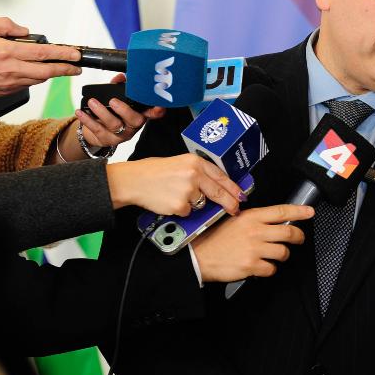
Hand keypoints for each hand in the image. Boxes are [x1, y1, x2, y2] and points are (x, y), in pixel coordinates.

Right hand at [0, 17, 80, 98]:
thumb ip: (4, 25)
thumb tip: (23, 31)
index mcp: (7, 52)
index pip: (44, 54)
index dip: (64, 54)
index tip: (76, 55)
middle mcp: (10, 70)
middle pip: (47, 72)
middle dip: (66, 70)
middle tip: (77, 68)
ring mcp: (8, 83)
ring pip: (37, 81)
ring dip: (51, 76)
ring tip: (61, 69)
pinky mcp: (4, 92)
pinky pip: (25, 86)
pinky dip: (34, 80)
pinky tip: (36, 74)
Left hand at [72, 73, 165, 149]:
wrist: (98, 133)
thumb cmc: (111, 113)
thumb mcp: (117, 100)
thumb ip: (118, 88)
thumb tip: (120, 77)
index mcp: (139, 114)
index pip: (152, 114)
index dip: (157, 111)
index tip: (159, 106)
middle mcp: (132, 126)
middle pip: (134, 120)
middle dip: (124, 110)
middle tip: (113, 101)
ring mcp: (120, 135)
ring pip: (114, 125)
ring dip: (102, 112)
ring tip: (92, 102)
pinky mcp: (106, 140)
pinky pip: (97, 130)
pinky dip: (87, 120)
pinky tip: (81, 112)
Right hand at [105, 154, 244, 215]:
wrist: (133, 180)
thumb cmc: (154, 172)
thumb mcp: (180, 163)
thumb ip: (199, 172)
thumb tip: (218, 186)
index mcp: (195, 162)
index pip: (221, 176)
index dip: (234, 188)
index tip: (241, 196)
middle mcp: (194, 175)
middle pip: (219, 193)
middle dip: (229, 203)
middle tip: (235, 209)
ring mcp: (187, 191)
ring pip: (201, 204)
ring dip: (194, 204)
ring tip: (176, 194)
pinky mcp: (179, 205)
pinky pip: (187, 212)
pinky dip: (181, 210)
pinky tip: (169, 200)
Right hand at [191, 204, 312, 281]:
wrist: (198, 256)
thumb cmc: (215, 238)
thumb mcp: (234, 220)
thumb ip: (254, 220)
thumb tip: (274, 222)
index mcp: (251, 217)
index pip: (281, 211)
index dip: (299, 211)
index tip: (310, 212)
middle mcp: (255, 231)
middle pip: (289, 233)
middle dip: (298, 237)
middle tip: (298, 239)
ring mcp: (254, 249)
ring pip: (283, 252)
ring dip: (282, 255)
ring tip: (273, 255)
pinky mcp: (251, 265)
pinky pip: (272, 269)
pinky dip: (269, 269)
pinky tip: (261, 266)